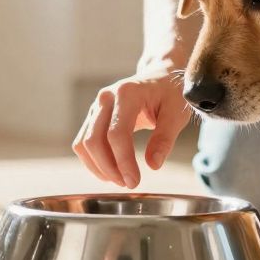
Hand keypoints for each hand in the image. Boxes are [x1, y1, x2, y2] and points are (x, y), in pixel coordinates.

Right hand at [71, 64, 193, 187]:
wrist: (160, 75)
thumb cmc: (170, 94)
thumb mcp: (176, 114)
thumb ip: (165, 138)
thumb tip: (153, 165)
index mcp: (127, 93)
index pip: (117, 134)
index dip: (123, 162)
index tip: (135, 181)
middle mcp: (106, 97)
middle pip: (94, 141)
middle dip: (109, 168)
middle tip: (129, 184)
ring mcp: (96, 105)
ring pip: (84, 144)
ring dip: (98, 167)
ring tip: (121, 180)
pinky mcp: (93, 115)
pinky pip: (83, 142)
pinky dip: (93, 160)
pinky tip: (111, 171)